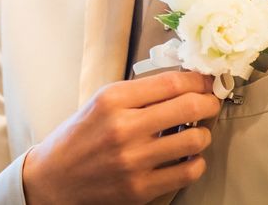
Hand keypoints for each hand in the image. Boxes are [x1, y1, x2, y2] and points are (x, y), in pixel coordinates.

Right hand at [22, 71, 219, 204]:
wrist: (56, 175)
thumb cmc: (80, 134)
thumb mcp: (100, 101)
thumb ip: (137, 93)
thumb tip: (180, 85)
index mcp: (112, 99)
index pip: (169, 83)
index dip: (196, 79)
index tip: (205, 80)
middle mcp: (124, 127)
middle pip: (188, 107)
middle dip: (209, 101)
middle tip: (211, 101)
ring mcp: (134, 160)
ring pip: (194, 140)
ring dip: (203, 133)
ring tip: (197, 130)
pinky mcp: (141, 188)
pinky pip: (187, 172)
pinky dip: (196, 162)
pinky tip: (188, 156)